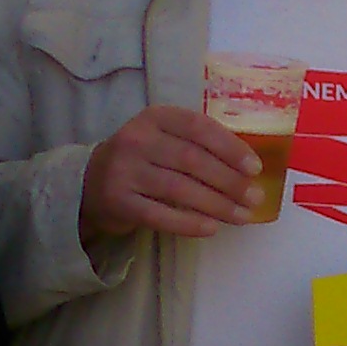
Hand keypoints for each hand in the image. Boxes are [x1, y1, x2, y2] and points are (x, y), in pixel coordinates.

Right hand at [81, 106, 258, 240]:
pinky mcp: (119, 202)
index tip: (254, 168)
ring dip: (216, 204)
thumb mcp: (164, 138)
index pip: (198, 127)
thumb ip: (198, 143)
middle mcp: (137, 139)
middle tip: (255, 198)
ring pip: (179, 189)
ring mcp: (124, 171)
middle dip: (229, 181)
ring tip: (242, 216)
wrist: (91, 182)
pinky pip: (160, 215)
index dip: (229, 147)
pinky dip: (189, 223)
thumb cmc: (143, 159)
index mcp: (155, 117)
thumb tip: (248, 169)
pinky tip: (211, 228)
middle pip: (191, 160)